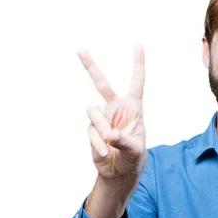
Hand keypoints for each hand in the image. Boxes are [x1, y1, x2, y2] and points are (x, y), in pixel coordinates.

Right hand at [78, 44, 146, 181]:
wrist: (120, 173)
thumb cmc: (134, 159)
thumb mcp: (135, 152)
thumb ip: (125, 142)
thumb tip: (110, 134)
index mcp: (133, 109)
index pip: (137, 82)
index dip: (138, 64)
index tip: (138, 44)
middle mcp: (116, 109)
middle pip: (102, 84)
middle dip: (91, 67)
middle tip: (79, 49)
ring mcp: (102, 118)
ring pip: (93, 112)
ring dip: (101, 127)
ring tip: (109, 143)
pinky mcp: (92, 129)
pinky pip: (91, 131)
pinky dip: (97, 142)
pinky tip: (104, 152)